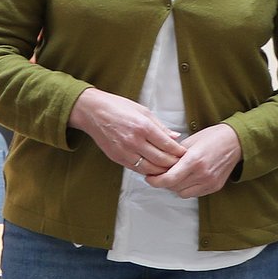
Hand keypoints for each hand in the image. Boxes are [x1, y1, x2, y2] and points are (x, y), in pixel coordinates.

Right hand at [67, 87, 184, 174]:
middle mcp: (134, 141)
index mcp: (143, 126)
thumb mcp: (143, 110)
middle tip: (181, 164)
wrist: (92, 111)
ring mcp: (125, 151)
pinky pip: (137, 169)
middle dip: (173, 163)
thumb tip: (175, 137)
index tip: (185, 153)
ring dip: (161, 171)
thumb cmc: (117, 107)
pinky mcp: (117, 158)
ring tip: (169, 169)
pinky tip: (154, 169)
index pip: (167, 145)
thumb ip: (160, 126)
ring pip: (150, 169)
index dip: (179, 152)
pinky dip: (148, 171)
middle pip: (161, 160)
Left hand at [148, 123, 242, 199]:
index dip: (155, 181)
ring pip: (182, 193)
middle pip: (174, 187)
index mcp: (194, 160)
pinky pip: (194, 194)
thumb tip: (159, 165)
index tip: (149, 177)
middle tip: (159, 174)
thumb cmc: (212, 138)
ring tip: (174, 175)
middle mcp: (202, 174)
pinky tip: (186, 178)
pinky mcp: (214, 187)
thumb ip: (174, 155)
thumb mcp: (190, 142)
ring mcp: (209, 182)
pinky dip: (186, 188)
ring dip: (175, 186)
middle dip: (164, 182)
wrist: (235, 142)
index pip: (169, 179)